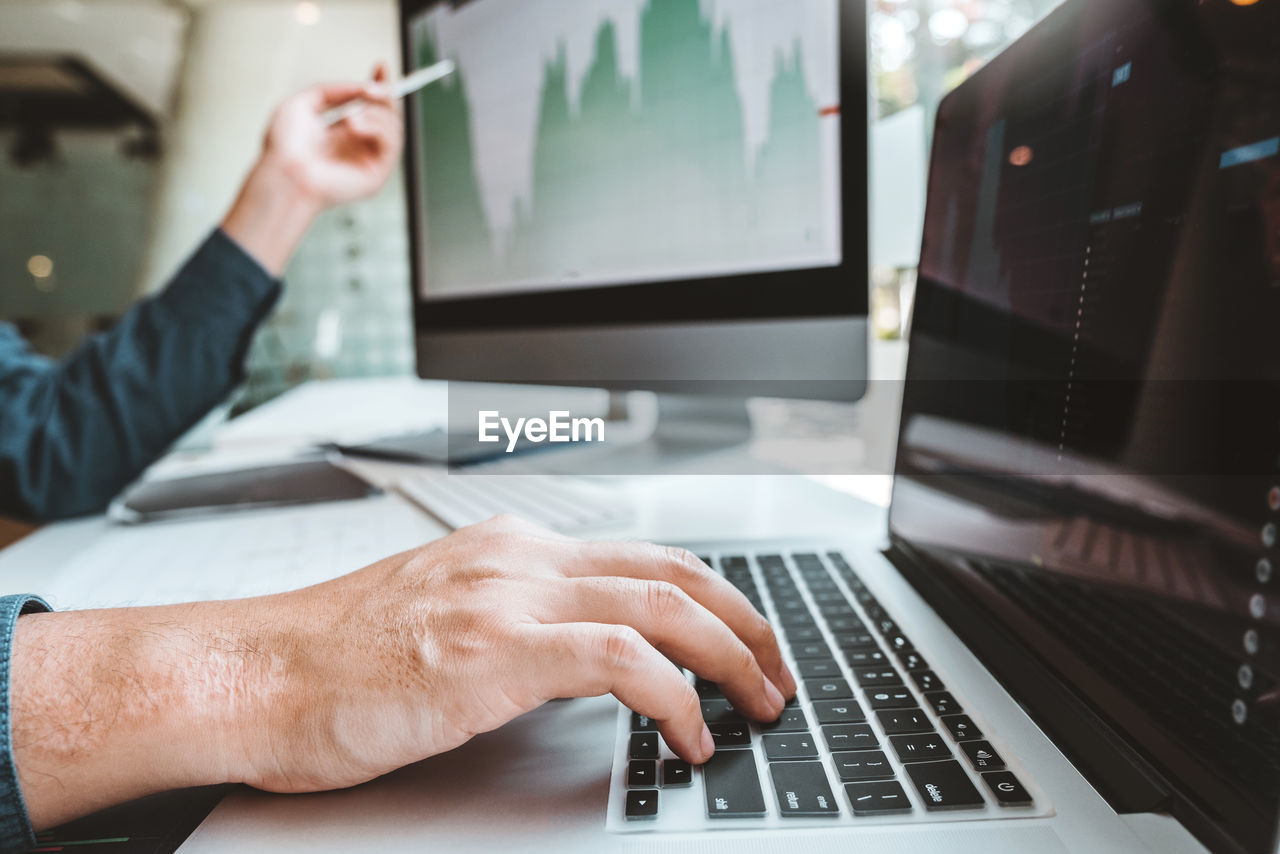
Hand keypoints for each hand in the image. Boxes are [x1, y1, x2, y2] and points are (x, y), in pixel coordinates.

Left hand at [220, 63, 403, 274]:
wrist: (284, 173)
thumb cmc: (284, 147)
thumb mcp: (303, 103)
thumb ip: (333, 90)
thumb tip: (361, 87)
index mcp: (340, 132)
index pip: (369, 107)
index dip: (378, 85)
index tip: (381, 66)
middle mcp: (357, 146)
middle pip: (388, 114)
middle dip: (385, 94)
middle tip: (373, 88)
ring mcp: (368, 160)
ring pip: (393, 126)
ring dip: (376, 114)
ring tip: (350, 118)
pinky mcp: (377, 175)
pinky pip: (393, 144)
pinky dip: (378, 129)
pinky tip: (356, 128)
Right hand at [236, 516, 795, 791]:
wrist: (251, 674)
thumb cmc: (330, 662)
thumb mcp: (438, 621)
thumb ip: (511, 623)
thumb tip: (573, 659)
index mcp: (511, 549)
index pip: (642, 556)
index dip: (710, 597)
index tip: (743, 640)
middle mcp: (520, 558)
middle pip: (673, 570)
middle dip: (745, 621)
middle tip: (779, 671)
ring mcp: (509, 597)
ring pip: (663, 604)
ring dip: (731, 657)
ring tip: (761, 703)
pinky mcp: (495, 650)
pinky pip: (620, 659)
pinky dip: (674, 694)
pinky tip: (687, 733)